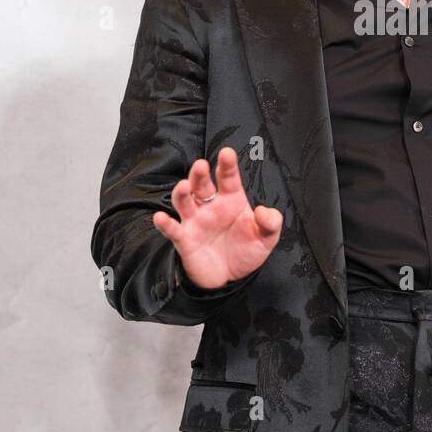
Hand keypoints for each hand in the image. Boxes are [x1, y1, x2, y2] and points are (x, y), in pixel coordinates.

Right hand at [152, 146, 282, 289]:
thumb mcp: (266, 239)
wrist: (230, 278)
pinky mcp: (184, 239)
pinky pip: (172, 229)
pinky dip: (165, 224)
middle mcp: (210, 206)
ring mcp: (195, 221)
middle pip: (202, 185)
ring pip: (184, 201)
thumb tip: (263, 211)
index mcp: (231, 200)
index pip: (228, 178)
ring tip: (184, 186)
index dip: (227, 165)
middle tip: (201, 165)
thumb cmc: (246, 251)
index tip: (227, 153)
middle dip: (199, 174)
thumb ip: (270, 224)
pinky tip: (160, 218)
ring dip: (182, 193)